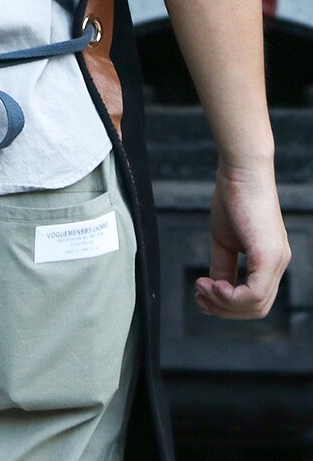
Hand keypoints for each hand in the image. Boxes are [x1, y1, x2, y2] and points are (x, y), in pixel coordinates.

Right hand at [194, 160, 290, 318]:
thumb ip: (223, 265)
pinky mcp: (269, 255)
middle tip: (199, 295)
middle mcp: (279, 263)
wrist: (241, 170)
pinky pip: (254, 293)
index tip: (201, 294)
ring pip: (255, 305)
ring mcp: (277, 260)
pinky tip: (213, 285)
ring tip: (202, 287)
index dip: (226, 305)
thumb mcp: (224, 239)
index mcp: (270, 260)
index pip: (255, 300)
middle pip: (256, 309)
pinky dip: (230, 297)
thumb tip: (215, 288)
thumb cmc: (233, 197)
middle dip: (223, 309)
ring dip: (223, 303)